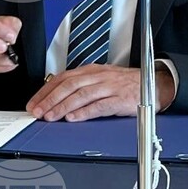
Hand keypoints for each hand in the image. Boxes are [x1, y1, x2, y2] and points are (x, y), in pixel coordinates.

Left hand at [26, 63, 176, 121]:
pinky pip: (100, 105)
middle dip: (50, 99)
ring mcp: (109, 87)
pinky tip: (74, 118)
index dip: (45, 91)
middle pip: (68, 86)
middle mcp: (97, 77)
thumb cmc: (124, 83)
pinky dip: (85, 112)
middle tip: (37, 111)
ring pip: (81, 95)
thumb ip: (79, 87)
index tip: (33, 103)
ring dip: (63, 106)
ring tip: (51, 117)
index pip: (61, 79)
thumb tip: (55, 99)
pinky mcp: (120, 99)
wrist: (154, 84)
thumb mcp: (99, 79)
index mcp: (89, 71)